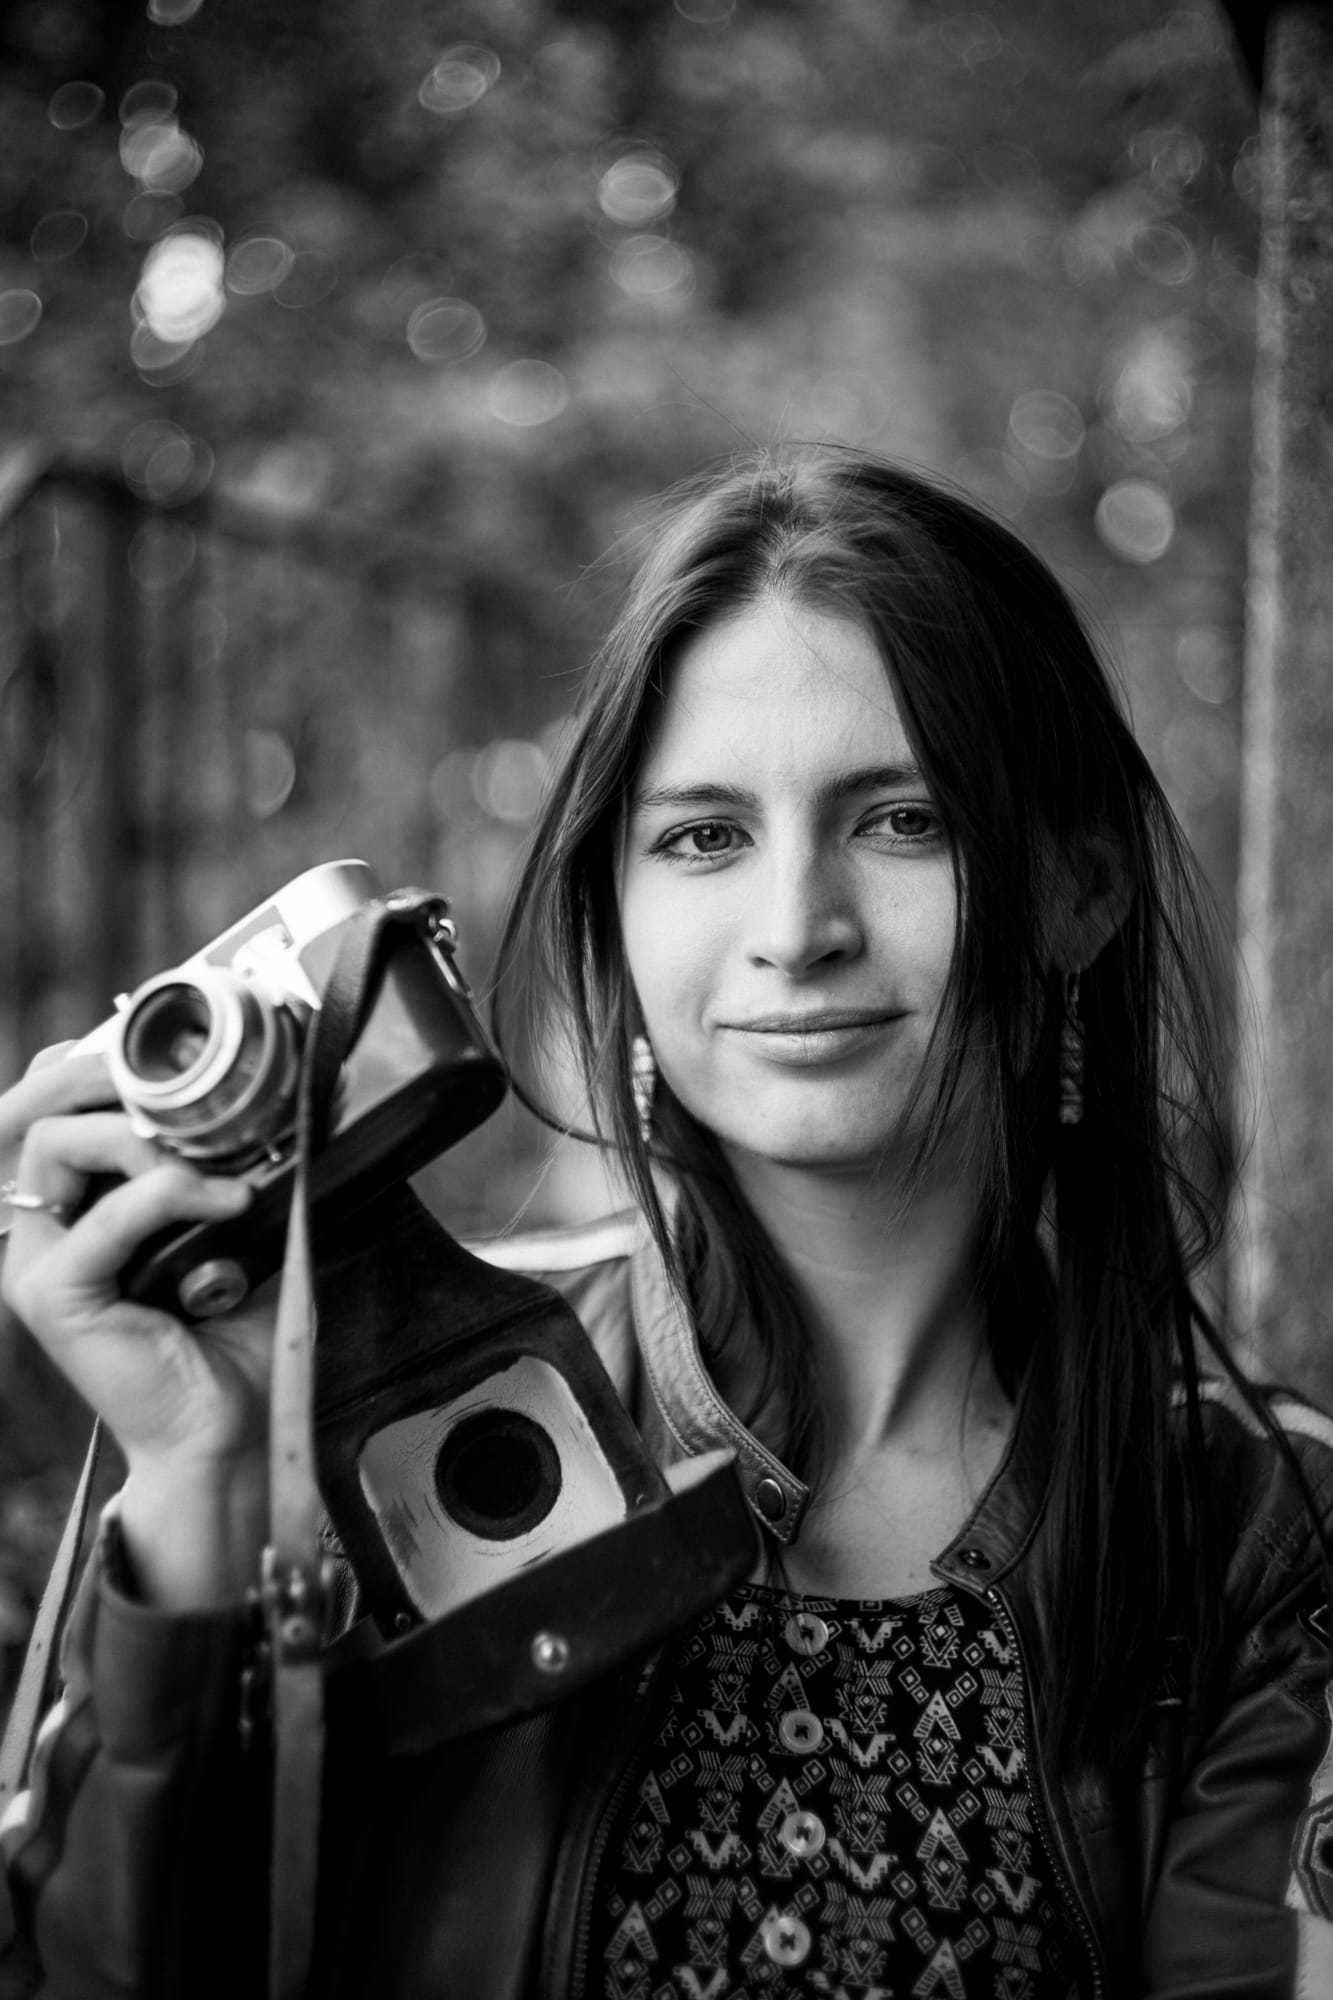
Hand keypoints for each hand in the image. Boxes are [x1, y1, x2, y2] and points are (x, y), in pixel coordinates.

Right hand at [0, 1047, 269, 1605]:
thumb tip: (271, 1086)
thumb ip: (228, 1159)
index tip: (170, 1047)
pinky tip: (226, 1201)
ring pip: (53, 1144)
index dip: (96, 1058)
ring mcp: (40, 1261)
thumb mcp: (240, 1223)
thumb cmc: (236, 1330)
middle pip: (36, 1106)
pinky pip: (100, 1220)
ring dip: (138, 1132)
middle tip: (177, 1077)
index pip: (51, 1099)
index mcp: (76, 1202)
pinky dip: (166, 1194)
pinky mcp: (54, 1297)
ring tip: (210, 1160)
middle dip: (102, 1070)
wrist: (234, 1427)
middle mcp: (45, 1225)